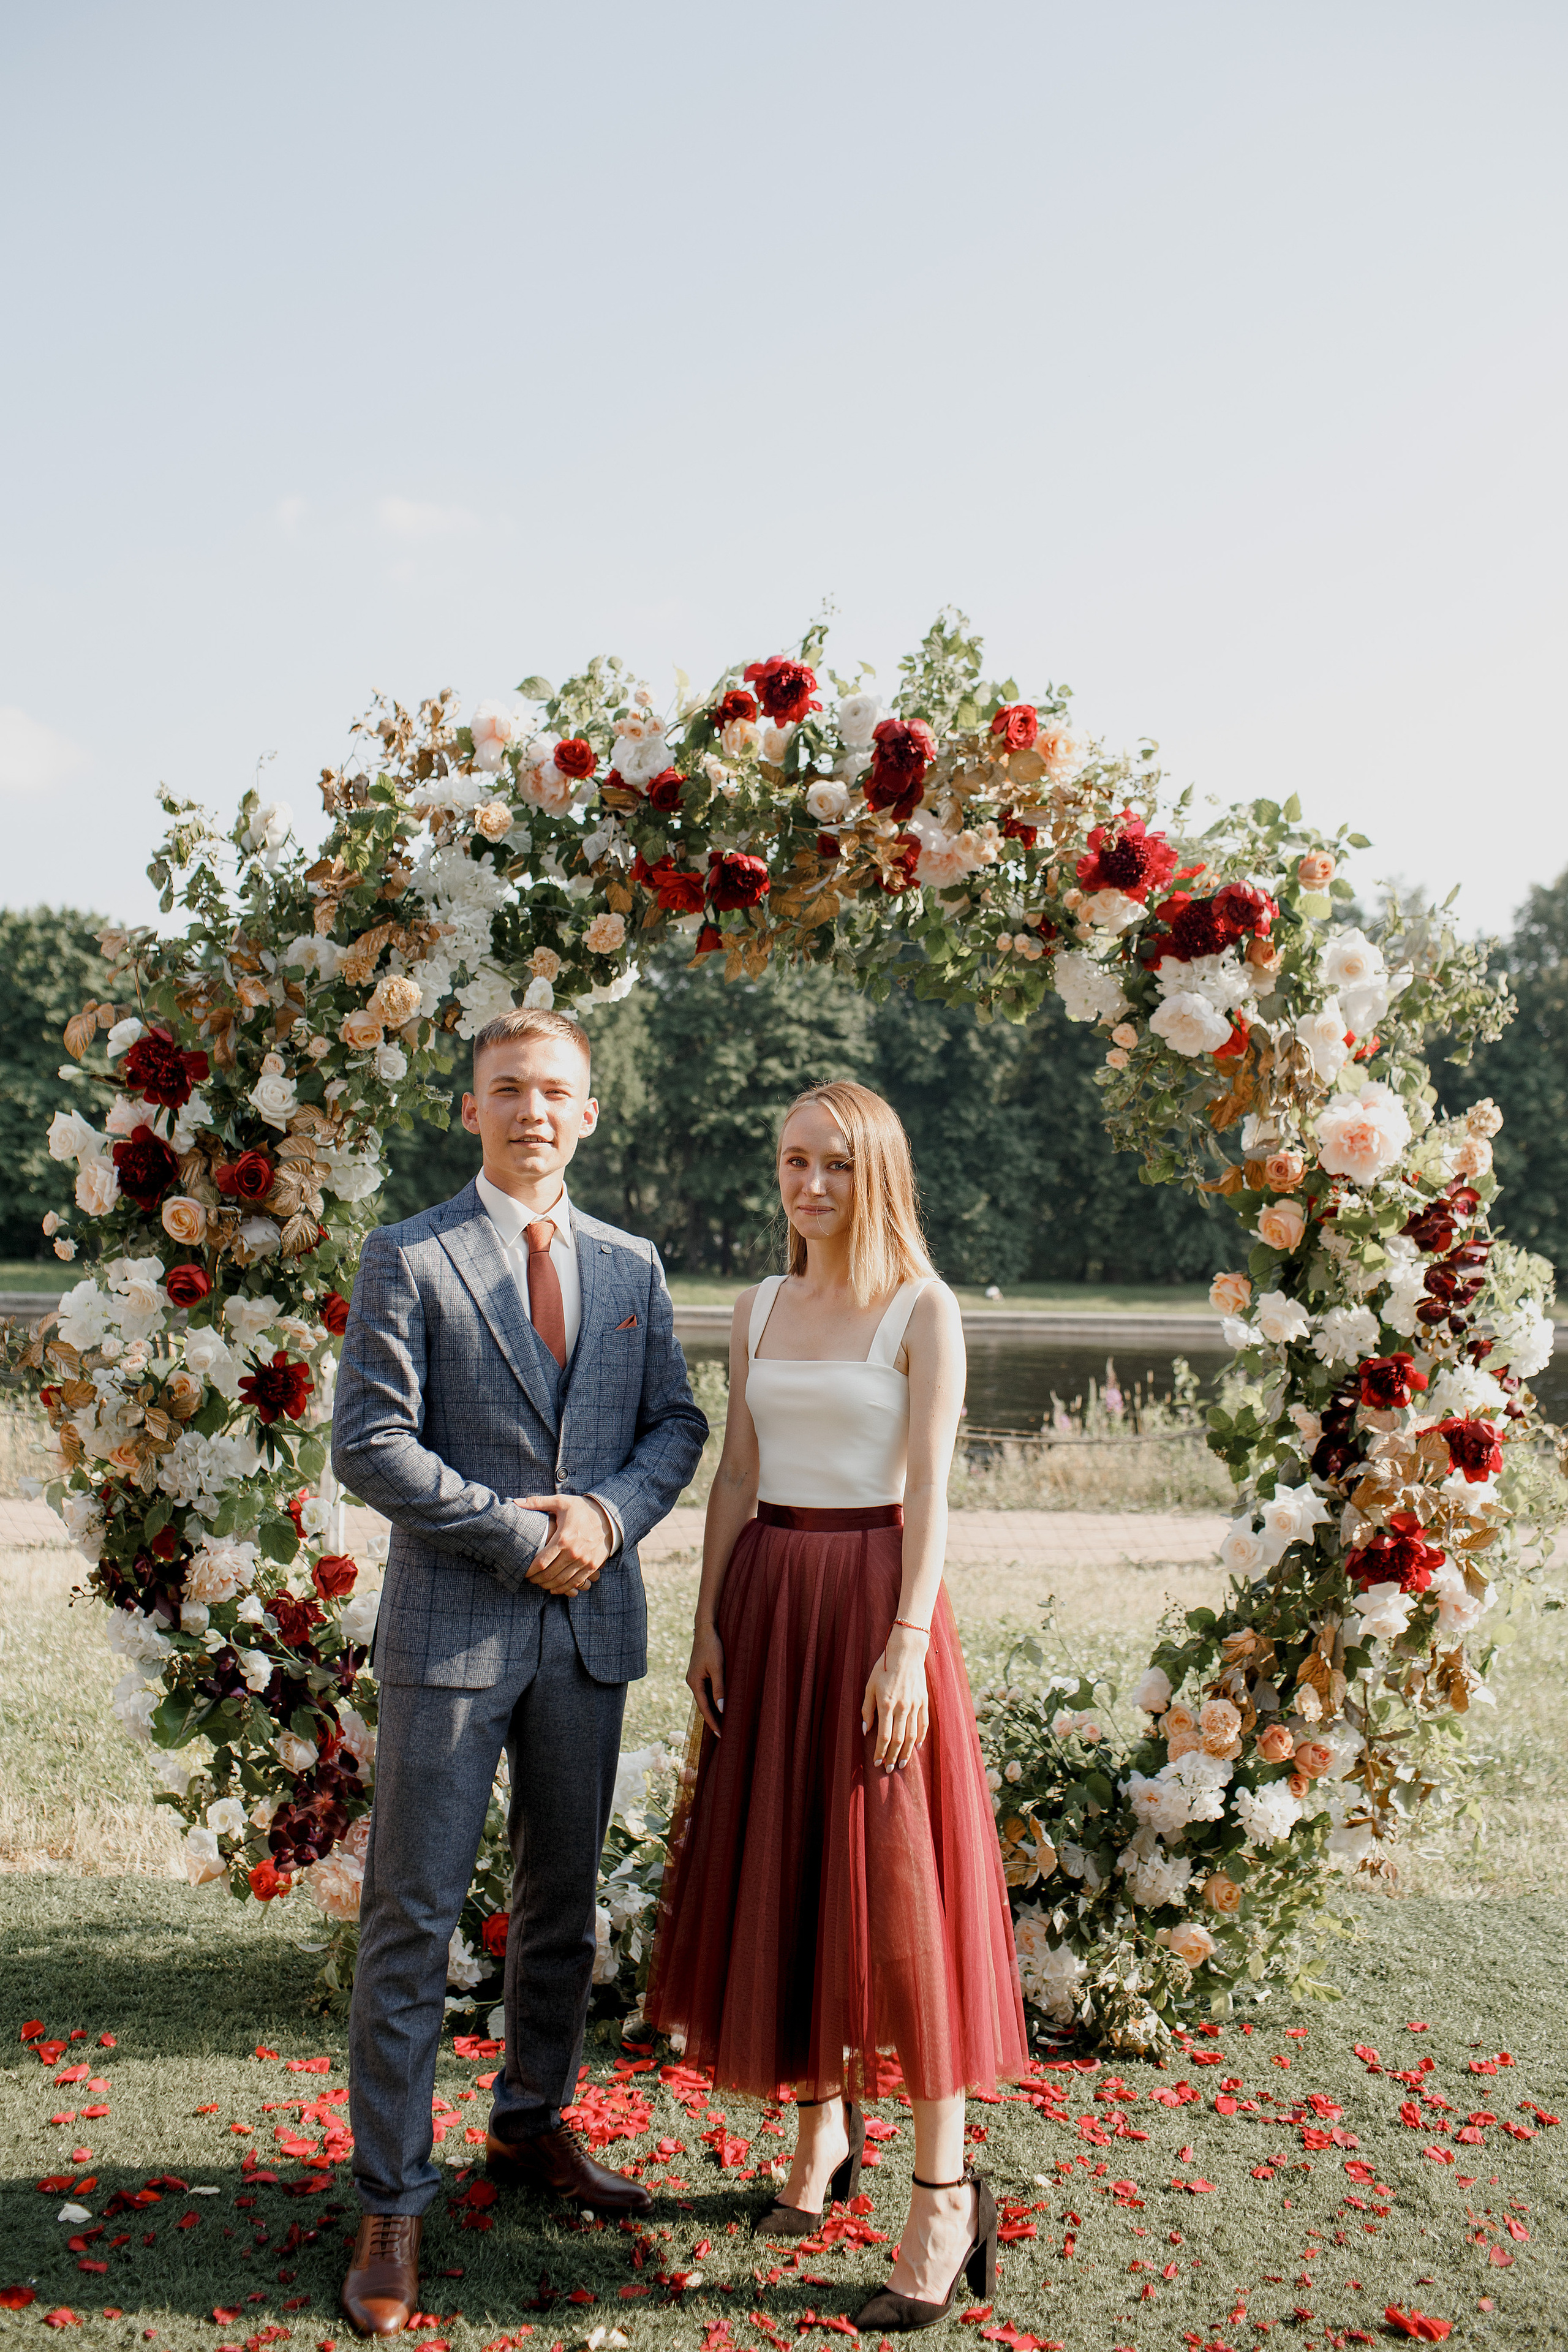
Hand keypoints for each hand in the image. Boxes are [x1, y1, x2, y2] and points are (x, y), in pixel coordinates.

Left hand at [521, 1493, 613, 1593]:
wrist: (608, 1516)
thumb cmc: (581, 1509)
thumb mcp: (561, 1502)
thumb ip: (537, 1503)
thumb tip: (516, 1502)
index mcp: (563, 1538)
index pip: (541, 1562)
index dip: (530, 1570)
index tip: (524, 1571)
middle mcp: (574, 1552)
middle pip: (549, 1574)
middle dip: (536, 1579)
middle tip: (530, 1579)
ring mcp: (584, 1561)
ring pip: (561, 1581)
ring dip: (548, 1585)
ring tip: (540, 1583)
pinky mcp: (592, 1566)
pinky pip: (575, 1582)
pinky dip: (563, 1588)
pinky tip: (555, 1588)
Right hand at [686, 1621, 725, 1736]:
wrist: (706, 1629)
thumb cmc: (712, 1647)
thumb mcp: (718, 1668)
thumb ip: (719, 1689)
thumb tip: (721, 1709)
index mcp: (694, 1682)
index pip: (704, 1708)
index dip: (713, 1721)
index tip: (720, 1734)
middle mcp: (692, 1681)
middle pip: (703, 1705)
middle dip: (712, 1718)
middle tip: (722, 1733)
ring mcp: (694, 1677)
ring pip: (704, 1698)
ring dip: (712, 1709)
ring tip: (722, 1722)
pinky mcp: (699, 1672)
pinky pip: (706, 1690)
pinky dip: (712, 1699)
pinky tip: (719, 1703)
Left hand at [862, 1625, 929, 1772]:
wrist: (906, 1652)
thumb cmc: (884, 1668)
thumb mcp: (869, 1686)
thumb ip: (867, 1709)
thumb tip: (866, 1730)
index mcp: (886, 1704)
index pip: (884, 1736)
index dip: (880, 1751)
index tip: (876, 1762)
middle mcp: (902, 1707)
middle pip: (899, 1739)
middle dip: (892, 1756)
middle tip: (888, 1769)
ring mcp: (915, 1705)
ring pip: (913, 1735)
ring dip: (907, 1752)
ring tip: (901, 1764)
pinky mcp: (924, 1701)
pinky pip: (923, 1724)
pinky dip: (921, 1738)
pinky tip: (917, 1747)